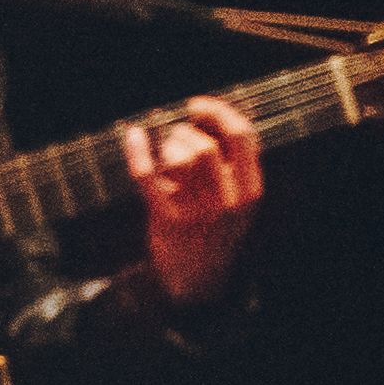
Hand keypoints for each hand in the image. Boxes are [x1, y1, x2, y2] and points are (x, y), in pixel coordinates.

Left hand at [129, 95, 265, 305]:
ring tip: (166, 155)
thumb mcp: (239, 200)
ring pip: (181, 157)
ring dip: (168, 145)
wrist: (196, 279)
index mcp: (251, 190)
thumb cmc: (215, 229)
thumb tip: (210, 116)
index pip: (242, 136)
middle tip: (176, 138)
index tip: (196, 105)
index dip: (218, 112)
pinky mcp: (167, 218)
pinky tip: (132, 135)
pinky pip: (147, 175)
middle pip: (206, 145)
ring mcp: (198, 210)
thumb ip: (236, 163)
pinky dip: (137, 151)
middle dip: (185, 132)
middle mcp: (229, 200)